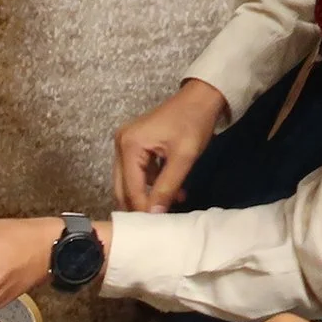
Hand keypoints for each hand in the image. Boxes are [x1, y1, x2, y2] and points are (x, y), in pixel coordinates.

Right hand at [113, 78, 226, 211]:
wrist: (201, 97)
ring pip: (129, 182)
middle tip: (159, 219)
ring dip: (147, 195)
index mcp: (129, 145)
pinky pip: (136, 173)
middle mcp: (120, 144)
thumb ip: (167, 187)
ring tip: (171, 202)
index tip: (156, 225)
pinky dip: (150, 184)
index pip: (131, 188)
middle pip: (123, 187)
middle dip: (140, 204)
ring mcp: (125, 144)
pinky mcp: (133, 146)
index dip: (143, 208)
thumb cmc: (194, 122)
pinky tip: (170, 189)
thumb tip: (154, 215)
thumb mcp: (184, 157)